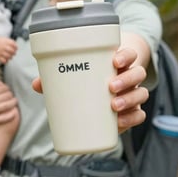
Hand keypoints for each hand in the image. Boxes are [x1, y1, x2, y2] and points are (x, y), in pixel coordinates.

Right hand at [0, 36, 16, 63]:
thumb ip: (10, 42)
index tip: (15, 49)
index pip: (14, 45)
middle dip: (14, 53)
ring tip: (10, 57)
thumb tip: (16, 47)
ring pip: (9, 56)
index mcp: (6, 42)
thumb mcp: (4, 39)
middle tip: (13, 53)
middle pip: (12, 51)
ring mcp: (1, 52)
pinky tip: (6, 59)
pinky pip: (4, 61)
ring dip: (10, 57)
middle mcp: (4, 47)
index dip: (16, 48)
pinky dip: (6, 61)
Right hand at [0, 76, 17, 126]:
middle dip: (10, 94)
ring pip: (7, 106)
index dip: (6, 87)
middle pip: (6, 96)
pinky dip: (11, 115)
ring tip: (14, 101)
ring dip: (13, 102)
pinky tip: (14, 111)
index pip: (3, 89)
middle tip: (10, 94)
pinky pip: (3, 118)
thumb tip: (1, 83)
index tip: (6, 89)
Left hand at [32, 47, 148, 133]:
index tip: (115, 61)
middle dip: (126, 80)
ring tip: (113, 105)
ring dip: (130, 99)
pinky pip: (139, 114)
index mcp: (118, 62)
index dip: (126, 56)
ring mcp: (133, 92)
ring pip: (141, 93)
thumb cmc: (90, 76)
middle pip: (137, 73)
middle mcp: (129, 76)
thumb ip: (58, 79)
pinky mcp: (133, 109)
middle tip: (110, 86)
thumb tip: (36, 84)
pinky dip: (132, 118)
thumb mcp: (78, 74)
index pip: (130, 54)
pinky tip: (120, 122)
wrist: (107, 85)